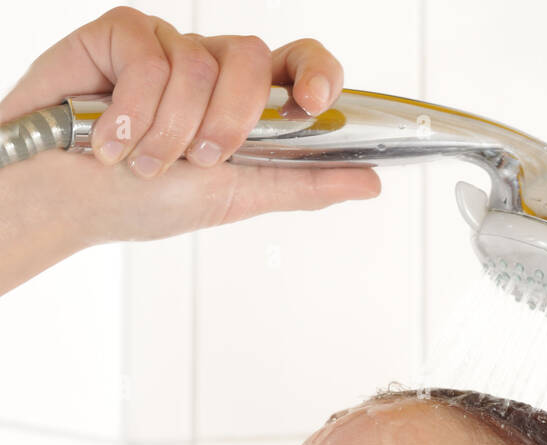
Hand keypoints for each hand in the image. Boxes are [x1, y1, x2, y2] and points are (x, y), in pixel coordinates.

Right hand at [0, 6, 380, 246]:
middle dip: (228, 123)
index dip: (318, 71)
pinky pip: (149, 57)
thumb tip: (371, 179)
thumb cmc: (141, 201)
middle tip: (195, 161)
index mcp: (245, 101)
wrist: (66, 201)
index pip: (301, 63)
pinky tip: (107, 138)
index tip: (317, 102)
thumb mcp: (234, 196)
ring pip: (198, 66)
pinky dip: (130, 113)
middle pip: (253, 60)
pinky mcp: (121, 32)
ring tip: (140, 162)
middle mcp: (210, 66)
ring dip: (168, 133)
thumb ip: (302, 182)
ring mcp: (167, 45)